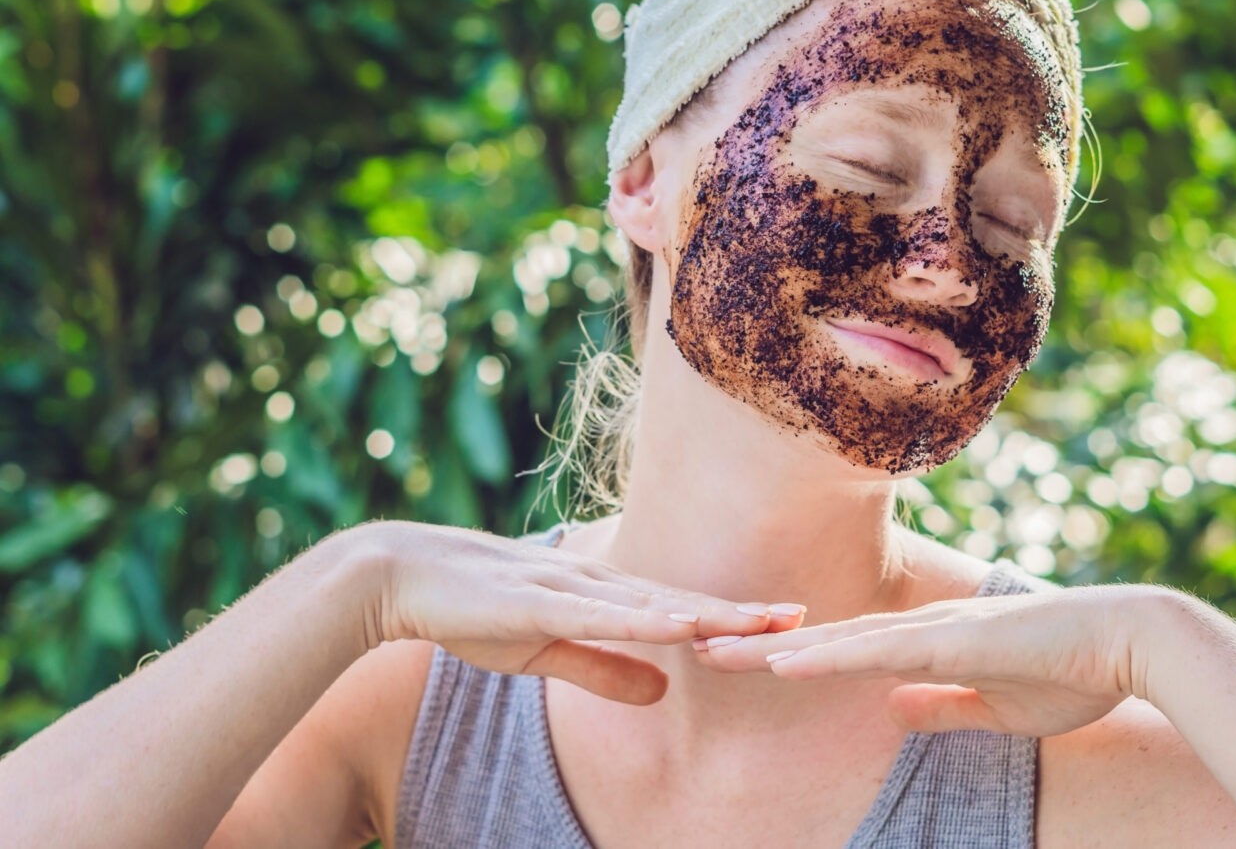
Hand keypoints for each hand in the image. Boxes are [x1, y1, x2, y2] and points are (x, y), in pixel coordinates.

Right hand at [348, 520, 804, 704]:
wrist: (402, 575)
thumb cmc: (475, 609)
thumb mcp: (549, 648)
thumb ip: (606, 669)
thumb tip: (666, 689)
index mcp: (603, 594)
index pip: (681, 609)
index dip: (735, 617)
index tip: (788, 622)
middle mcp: (598, 582)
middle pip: (683, 601)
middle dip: (744, 611)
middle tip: (804, 617)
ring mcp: (571, 587)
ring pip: (654, 604)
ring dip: (710, 613)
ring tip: (764, 622)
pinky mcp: (539, 601)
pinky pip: (601, 615)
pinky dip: (645, 620)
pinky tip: (682, 625)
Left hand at [691, 584, 1162, 736]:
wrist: (1132, 643)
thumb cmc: (1075, 673)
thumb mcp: (996, 707)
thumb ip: (944, 708)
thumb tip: (893, 712)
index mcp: (928, 647)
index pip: (844, 652)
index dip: (790, 657)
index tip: (739, 662)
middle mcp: (919, 631)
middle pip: (824, 639)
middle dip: (759, 646)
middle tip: (698, 647)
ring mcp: (932, 632)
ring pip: (835, 641)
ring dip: (773, 650)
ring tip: (715, 653)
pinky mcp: (951, 641)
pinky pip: (875, 653)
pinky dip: (824, 658)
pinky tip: (782, 666)